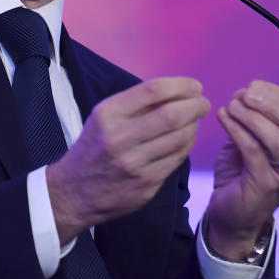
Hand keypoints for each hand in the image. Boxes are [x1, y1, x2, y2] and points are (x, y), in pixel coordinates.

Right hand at [47, 77, 209, 244]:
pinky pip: (177, 159)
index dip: (181, 85)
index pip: (153, 91)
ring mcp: (134, 164)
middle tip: (203, 103)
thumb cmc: (93, 147)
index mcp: (108, 114)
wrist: (74, 192)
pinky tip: (185, 139)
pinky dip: (187, 145)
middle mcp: (120, 138)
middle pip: (171, 115)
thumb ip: (135, 104)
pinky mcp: (146, 184)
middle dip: (195, 106)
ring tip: (194, 121)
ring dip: (194, 126)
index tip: (195, 86)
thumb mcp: (103, 118)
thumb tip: (177, 92)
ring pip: (179, 138)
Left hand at [206, 80, 278, 259]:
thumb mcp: (258, 139)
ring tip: (231, 106)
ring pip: (277, 138)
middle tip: (244, 94)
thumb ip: (259, 117)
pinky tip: (223, 117)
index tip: (252, 86)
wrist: (233, 215)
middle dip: (270, 103)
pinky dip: (236, 128)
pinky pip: (253, 150)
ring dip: (250, 116)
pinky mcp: (266, 186)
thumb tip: (248, 91)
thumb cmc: (246, 172)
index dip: (277, 94)